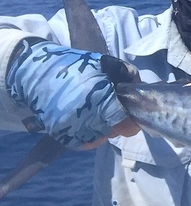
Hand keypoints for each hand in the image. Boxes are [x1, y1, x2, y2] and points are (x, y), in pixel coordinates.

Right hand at [5, 39, 129, 147]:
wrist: (35, 71)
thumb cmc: (75, 65)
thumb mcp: (106, 63)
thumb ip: (128, 75)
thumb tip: (141, 88)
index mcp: (99, 99)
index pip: (125, 124)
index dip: (132, 121)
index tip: (132, 115)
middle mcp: (85, 117)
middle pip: (112, 132)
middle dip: (117, 123)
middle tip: (115, 113)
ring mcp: (70, 128)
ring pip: (97, 139)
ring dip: (103, 130)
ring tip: (99, 116)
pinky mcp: (58, 133)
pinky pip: (81, 143)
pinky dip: (88, 136)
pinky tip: (89, 123)